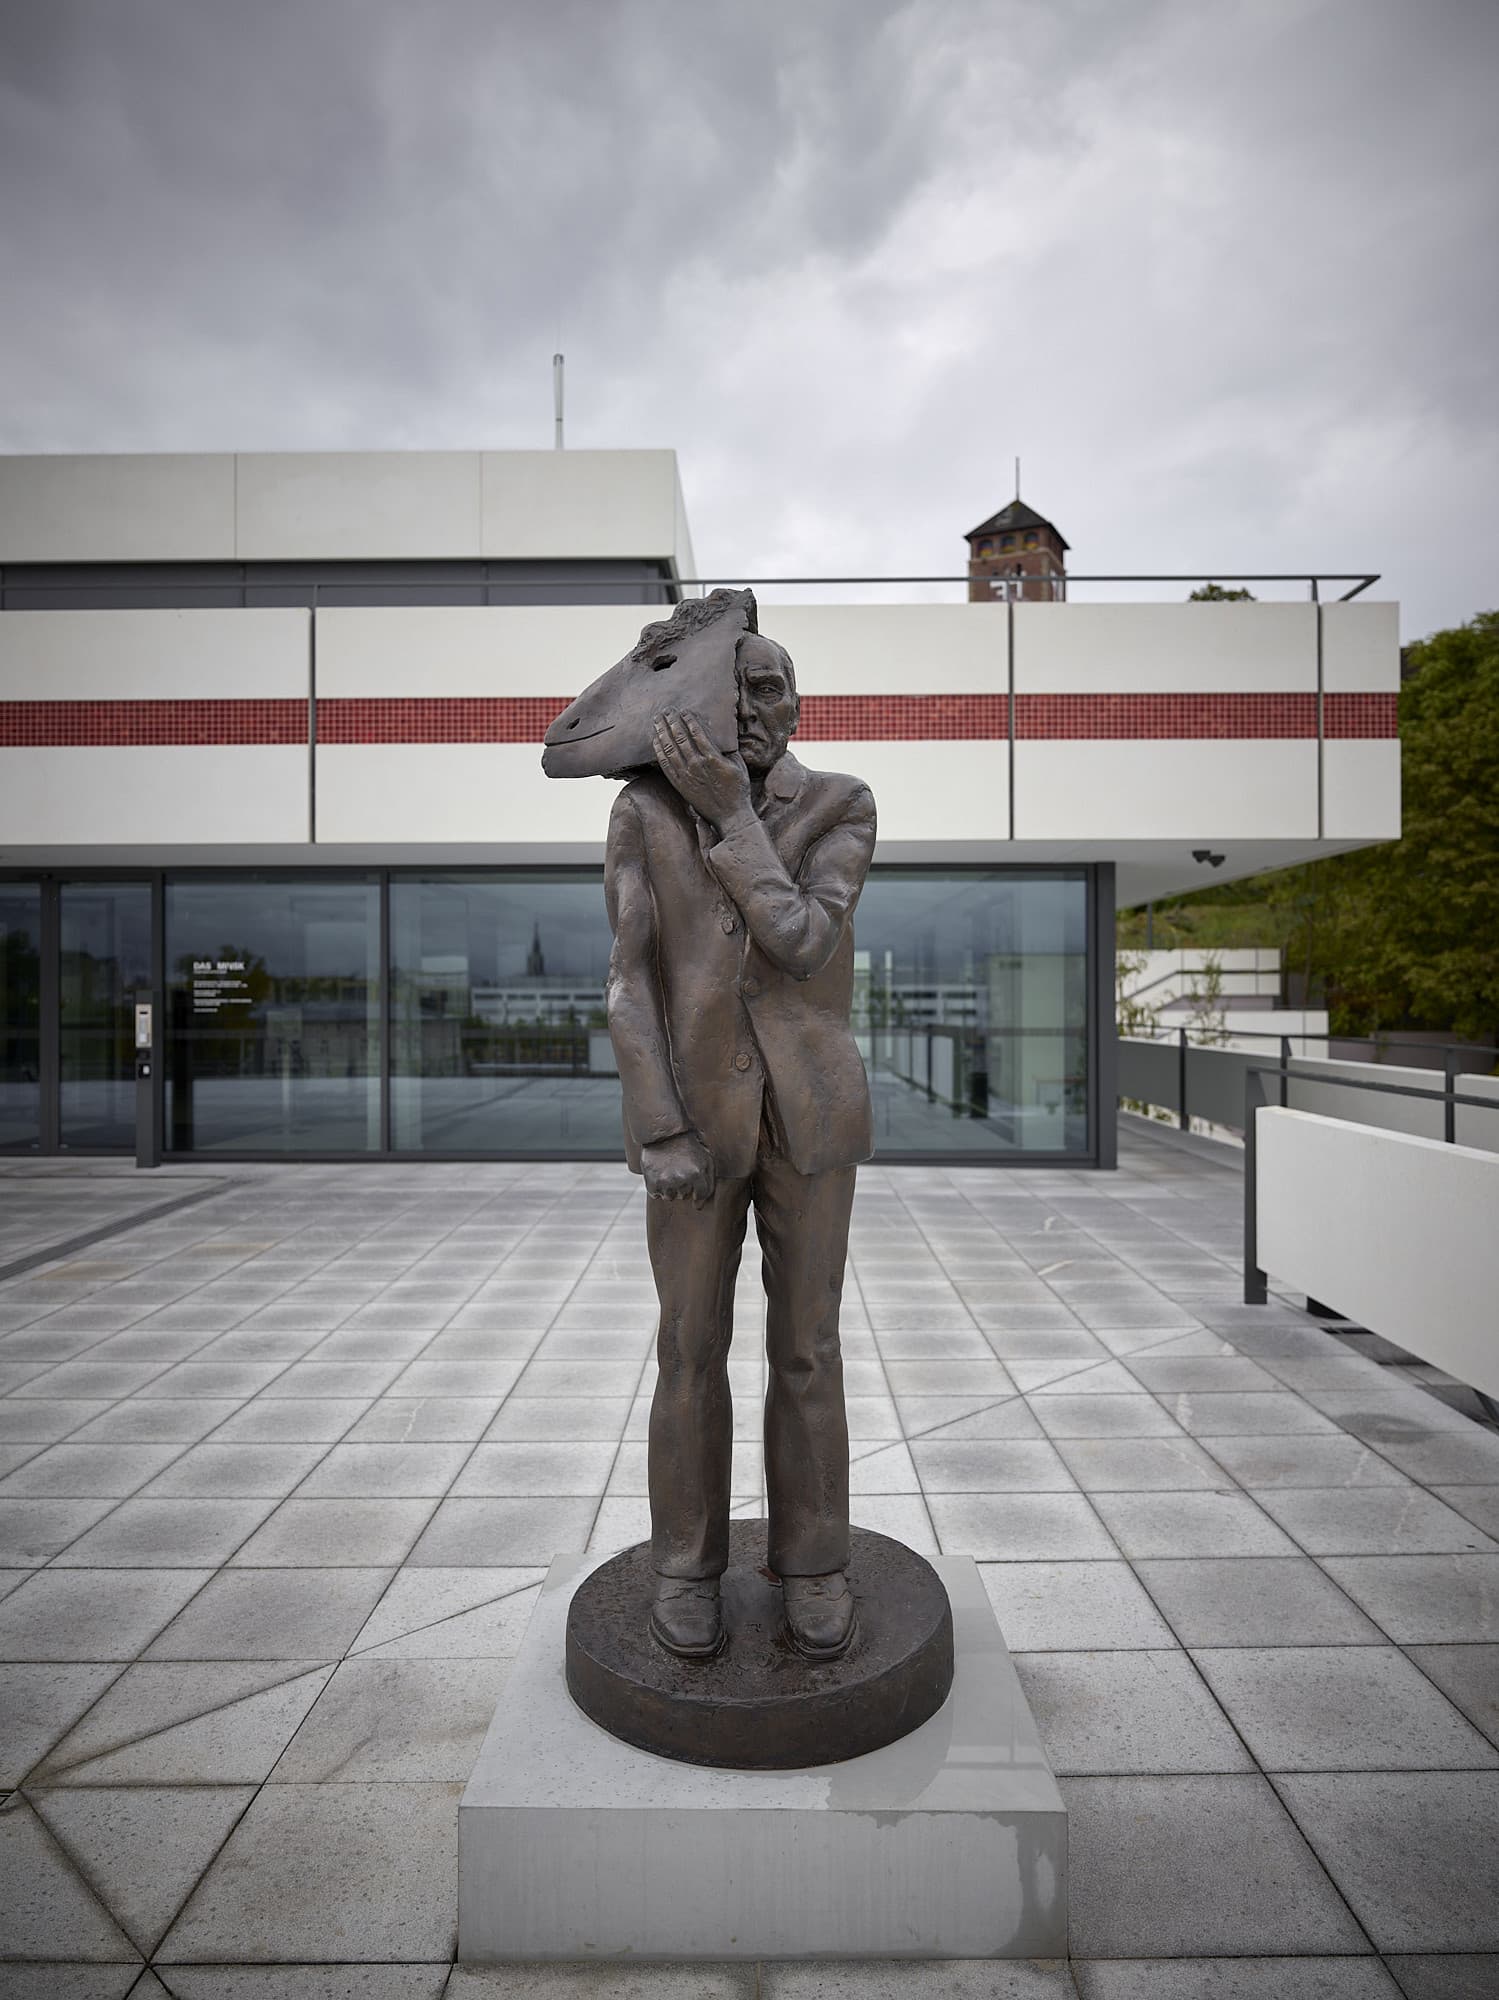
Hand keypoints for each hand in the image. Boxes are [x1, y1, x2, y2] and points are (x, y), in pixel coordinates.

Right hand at [641, 1131, 715, 1206]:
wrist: (664, 1133)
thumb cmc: (688, 1146)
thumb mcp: (706, 1158)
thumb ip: (709, 1181)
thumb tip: (699, 1205)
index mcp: (697, 1173)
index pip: (701, 1195)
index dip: (698, 1193)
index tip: (694, 1191)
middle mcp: (682, 1179)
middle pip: (684, 1196)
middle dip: (684, 1187)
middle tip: (680, 1171)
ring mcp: (666, 1181)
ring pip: (669, 1197)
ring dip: (670, 1188)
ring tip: (669, 1173)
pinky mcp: (652, 1180)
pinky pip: (655, 1195)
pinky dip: (657, 1188)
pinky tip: (660, 1175)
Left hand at [652, 710, 752, 828]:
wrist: (730, 816)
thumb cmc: (738, 790)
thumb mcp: (739, 765)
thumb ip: (729, 749)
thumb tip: (722, 735)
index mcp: (713, 758)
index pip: (696, 733)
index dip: (688, 720)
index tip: (683, 711)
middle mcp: (697, 765)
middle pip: (680, 738)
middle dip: (671, 722)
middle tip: (666, 710)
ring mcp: (686, 776)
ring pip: (670, 749)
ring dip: (662, 733)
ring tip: (656, 721)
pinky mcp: (680, 785)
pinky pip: (665, 765)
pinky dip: (659, 751)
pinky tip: (655, 741)